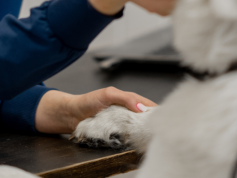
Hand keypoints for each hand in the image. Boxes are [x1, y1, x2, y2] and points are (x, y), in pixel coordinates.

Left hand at [34, 87, 156, 133]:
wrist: (71, 115)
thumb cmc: (88, 101)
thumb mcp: (108, 94)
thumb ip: (125, 98)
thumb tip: (141, 107)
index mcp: (129, 100)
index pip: (148, 106)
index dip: (157, 111)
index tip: (165, 117)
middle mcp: (127, 112)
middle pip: (145, 119)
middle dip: (152, 124)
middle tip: (159, 130)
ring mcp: (122, 124)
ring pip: (138, 130)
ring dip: (143, 133)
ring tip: (151, 136)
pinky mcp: (116, 135)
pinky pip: (128, 138)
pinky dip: (134, 140)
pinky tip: (138, 142)